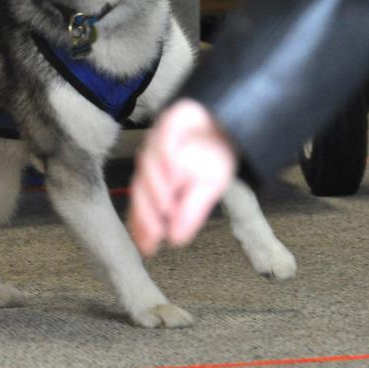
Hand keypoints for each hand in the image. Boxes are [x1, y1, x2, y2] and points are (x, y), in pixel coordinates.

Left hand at [128, 99, 237, 256]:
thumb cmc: (213, 158)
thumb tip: (176, 239)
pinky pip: (163, 139)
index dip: (142, 226)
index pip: (142, 204)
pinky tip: (173, 172)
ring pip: (148, 164)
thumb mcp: (206, 191)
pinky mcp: (169, 120)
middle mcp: (152, 161)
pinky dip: (166, 156)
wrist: (227, 122)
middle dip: (146, 213)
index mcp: (156, 179)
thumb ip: (190, 213)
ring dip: (156, 188)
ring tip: (165, 208)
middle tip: (154, 232)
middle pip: (141, 187)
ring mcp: (158, 140)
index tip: (148, 247)